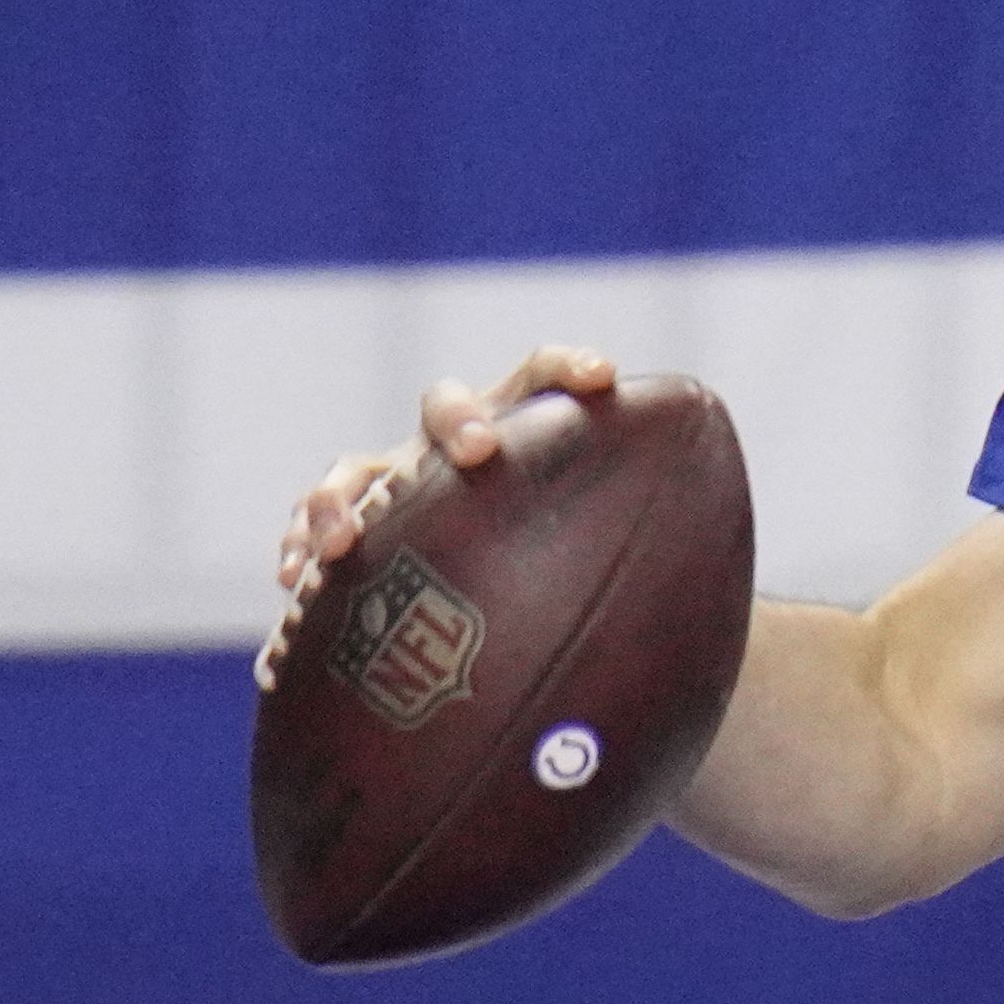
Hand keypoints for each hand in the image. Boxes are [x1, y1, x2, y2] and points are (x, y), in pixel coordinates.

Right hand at [273, 344, 619, 597]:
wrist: (510, 599)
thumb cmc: (571, 570)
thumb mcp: (609, 563)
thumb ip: (635, 565)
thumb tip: (708, 636)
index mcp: (523, 429)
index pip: (546, 375)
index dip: (570, 368)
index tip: (605, 378)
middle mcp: (454, 445)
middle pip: (447, 405)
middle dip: (460, 422)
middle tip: (479, 453)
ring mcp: (394, 481)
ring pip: (354, 467)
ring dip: (341, 497)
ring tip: (337, 543)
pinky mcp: (350, 526)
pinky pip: (311, 528)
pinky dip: (301, 549)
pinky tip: (295, 586)